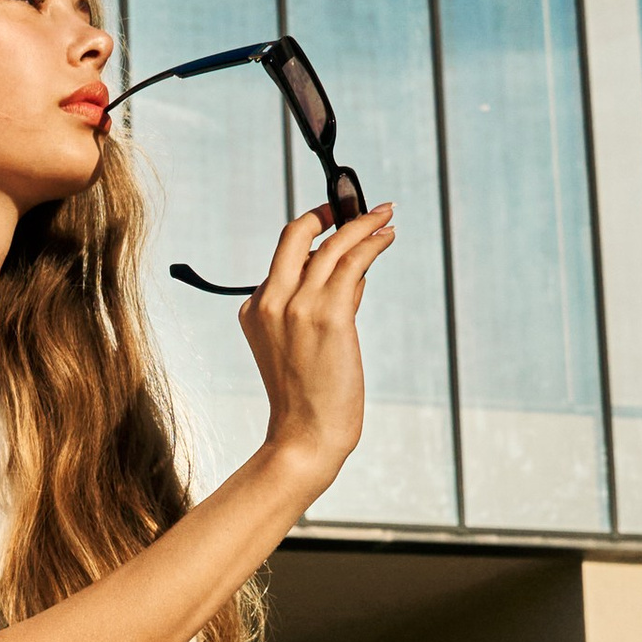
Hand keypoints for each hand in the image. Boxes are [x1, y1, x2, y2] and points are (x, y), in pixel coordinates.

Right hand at [240, 200, 394, 487]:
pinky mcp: (327, 314)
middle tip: (356, 206)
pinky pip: (352, 262)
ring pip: (331, 245)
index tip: (333, 222)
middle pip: (295, 235)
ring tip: (385, 215)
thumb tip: (355, 272)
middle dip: (327, 213)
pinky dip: (372, 242)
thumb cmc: (309, 398)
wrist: (306, 435)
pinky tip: (387, 236)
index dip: (312, 235)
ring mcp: (296, 306)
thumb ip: (322, 303)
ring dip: (362, 223)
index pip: (284, 259)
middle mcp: (269, 301)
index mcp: (254, 309)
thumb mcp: (303, 343)